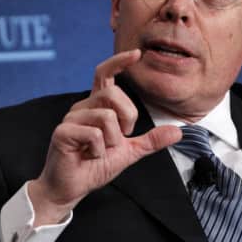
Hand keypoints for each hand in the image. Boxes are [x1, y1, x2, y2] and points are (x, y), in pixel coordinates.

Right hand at [29, 49, 181, 225]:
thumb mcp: (130, 152)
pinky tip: (89, 156)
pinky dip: (99, 151)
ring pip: (106, 116)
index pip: (105, 74)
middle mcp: (83, 107)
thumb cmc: (95, 166)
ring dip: (112, 141)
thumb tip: (178, 131)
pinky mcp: (62, 132)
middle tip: (119, 139)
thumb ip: (151, 140)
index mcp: (97, 106)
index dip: (119, 62)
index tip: (137, 53)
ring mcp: (71, 119)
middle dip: (127, 119)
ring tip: (100, 151)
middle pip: (114, 95)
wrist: (72, 188)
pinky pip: (94, 134)